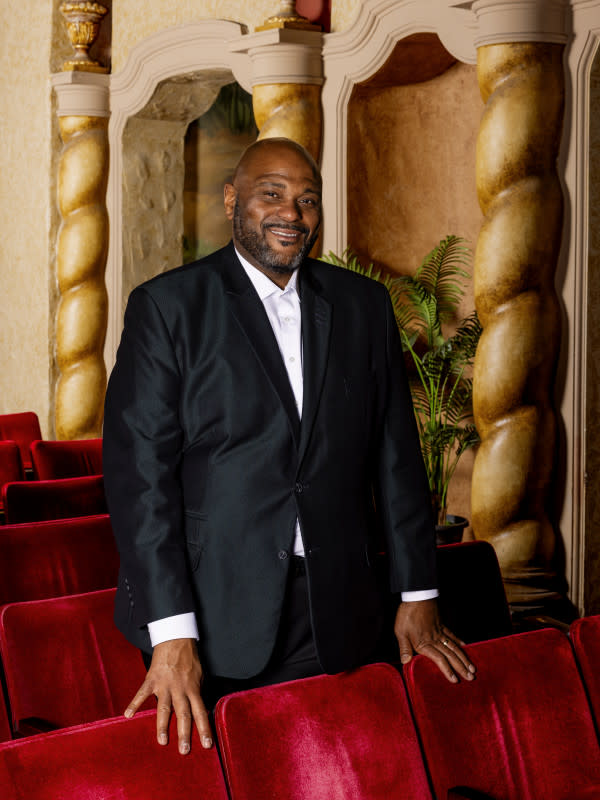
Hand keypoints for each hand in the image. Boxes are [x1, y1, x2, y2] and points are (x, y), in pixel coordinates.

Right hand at [124, 638, 212, 753]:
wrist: (176, 638)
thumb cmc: (189, 658)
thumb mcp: (199, 675)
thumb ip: (196, 692)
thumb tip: (197, 709)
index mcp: (193, 688)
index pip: (200, 712)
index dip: (204, 729)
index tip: (207, 745)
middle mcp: (180, 689)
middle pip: (183, 714)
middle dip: (184, 733)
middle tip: (184, 751)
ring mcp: (165, 685)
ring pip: (164, 708)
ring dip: (163, 726)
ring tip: (162, 741)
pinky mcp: (152, 679)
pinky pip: (142, 693)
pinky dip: (134, 703)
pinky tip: (128, 715)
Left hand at [394, 598, 475, 682]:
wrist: (417, 597)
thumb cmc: (407, 614)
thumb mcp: (400, 631)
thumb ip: (404, 647)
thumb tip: (405, 662)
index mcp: (425, 643)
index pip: (439, 660)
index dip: (447, 670)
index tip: (455, 680)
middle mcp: (435, 640)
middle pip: (451, 655)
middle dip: (461, 667)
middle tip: (471, 677)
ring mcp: (440, 632)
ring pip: (455, 647)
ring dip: (464, 658)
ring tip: (472, 667)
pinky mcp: (442, 625)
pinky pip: (453, 636)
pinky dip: (460, 642)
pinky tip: (465, 647)